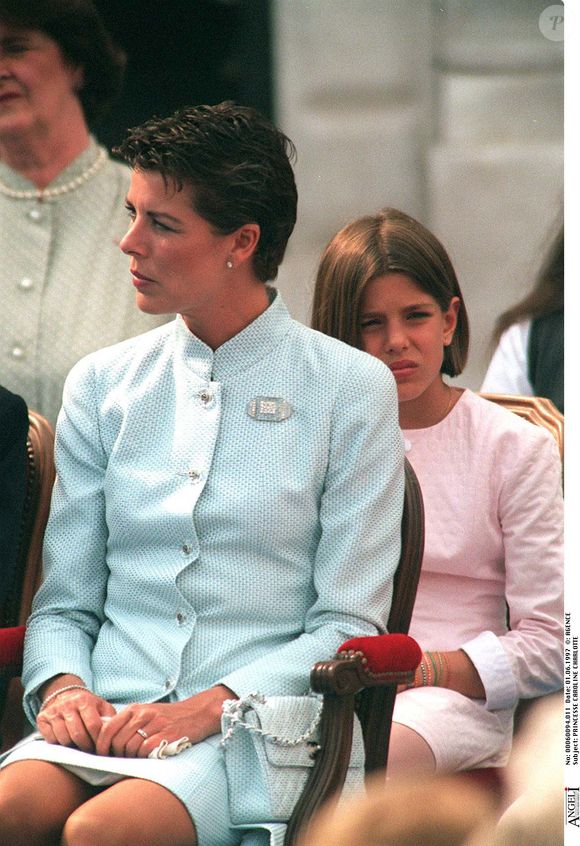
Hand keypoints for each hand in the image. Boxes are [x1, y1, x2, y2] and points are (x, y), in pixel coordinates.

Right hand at [37, 686, 115, 752]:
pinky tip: (67, 743)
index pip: (93, 725)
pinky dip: (59, 745)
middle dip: (86, 747)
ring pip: (64, 739)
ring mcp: (54, 711)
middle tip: (91, 752)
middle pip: (78, 734)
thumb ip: (109, 718)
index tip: (102, 749)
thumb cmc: (87, 705)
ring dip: (73, 748)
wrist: (65, 694)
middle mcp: (68, 704)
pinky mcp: (42, 718)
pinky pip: (51, 739)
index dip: (98, 740)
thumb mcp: (101, 706)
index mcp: (84, 700)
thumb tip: (116, 735)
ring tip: (80, 748)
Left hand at [95, 685, 234, 758]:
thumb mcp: (146, 714)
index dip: (101, 745)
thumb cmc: (169, 717)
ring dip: (130, 757)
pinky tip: (149, 756)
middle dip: (116, 755)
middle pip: (117, 740)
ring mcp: (155, 723)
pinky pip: (145, 749)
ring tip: (137, 758)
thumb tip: (106, 740)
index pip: (107, 727)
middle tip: (120, 761)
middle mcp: (143, 714)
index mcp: (135, 709)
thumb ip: (128, 723)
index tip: (102, 756)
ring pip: (130, 746)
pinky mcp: (166, 733)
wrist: (197, 713)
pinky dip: (143, 756)